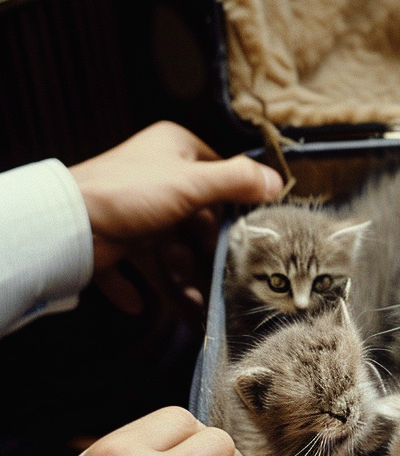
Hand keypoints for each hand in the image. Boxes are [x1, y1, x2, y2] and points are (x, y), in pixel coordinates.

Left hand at [67, 122, 282, 312]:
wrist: (65, 224)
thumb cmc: (130, 194)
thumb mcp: (194, 182)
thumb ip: (238, 181)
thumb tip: (277, 181)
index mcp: (173, 150)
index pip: (217, 174)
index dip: (232, 205)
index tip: (248, 234)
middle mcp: (154, 177)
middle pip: (195, 220)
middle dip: (204, 255)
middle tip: (223, 280)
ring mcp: (131, 210)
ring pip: (167, 249)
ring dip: (179, 279)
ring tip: (193, 305)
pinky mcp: (111, 239)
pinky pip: (129, 268)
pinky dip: (136, 288)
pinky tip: (141, 304)